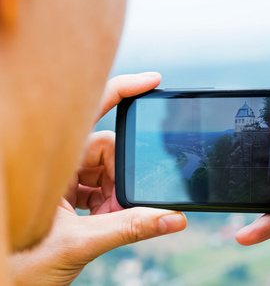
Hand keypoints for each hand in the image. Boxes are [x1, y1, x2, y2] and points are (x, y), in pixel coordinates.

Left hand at [8, 72, 186, 285]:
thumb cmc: (18, 266)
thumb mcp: (79, 244)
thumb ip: (130, 229)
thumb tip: (172, 217)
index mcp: (48, 162)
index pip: (89, 112)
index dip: (121, 90)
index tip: (152, 82)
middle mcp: (54, 164)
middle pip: (106, 150)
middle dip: (121, 177)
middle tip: (120, 207)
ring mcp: (60, 179)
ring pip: (105, 171)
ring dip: (115, 196)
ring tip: (107, 221)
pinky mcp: (66, 195)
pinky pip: (98, 187)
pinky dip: (108, 204)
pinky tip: (102, 221)